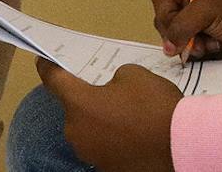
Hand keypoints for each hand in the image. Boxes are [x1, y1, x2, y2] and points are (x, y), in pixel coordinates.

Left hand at [35, 60, 178, 171]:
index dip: (47, 67)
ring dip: (101, 119)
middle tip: (111, 90)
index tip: (43, 60)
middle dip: (88, 98)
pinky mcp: (104, 167)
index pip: (54, 80)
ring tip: (129, 114)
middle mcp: (76, 131)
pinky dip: (113, 137)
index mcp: (79, 103)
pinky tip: (134, 132)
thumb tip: (112, 89)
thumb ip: (115, 77)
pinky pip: (103, 145)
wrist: (178, 145)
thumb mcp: (135, 74)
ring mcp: (89, 153)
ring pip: (88, 128)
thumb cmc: (154, 105)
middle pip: (75, 108)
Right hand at [149, 0, 221, 59]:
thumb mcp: (209, 9)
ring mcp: (193, 23)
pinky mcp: (199, 41)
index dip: (165, 15)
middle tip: (198, 35)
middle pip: (163, 22)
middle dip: (180, 33)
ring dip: (191, 45)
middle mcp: (189, 2)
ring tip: (211, 41)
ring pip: (173, 40)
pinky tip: (215, 47)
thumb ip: (182, 24)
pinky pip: (185, 52)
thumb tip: (168, 45)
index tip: (177, 25)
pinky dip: (197, 53)